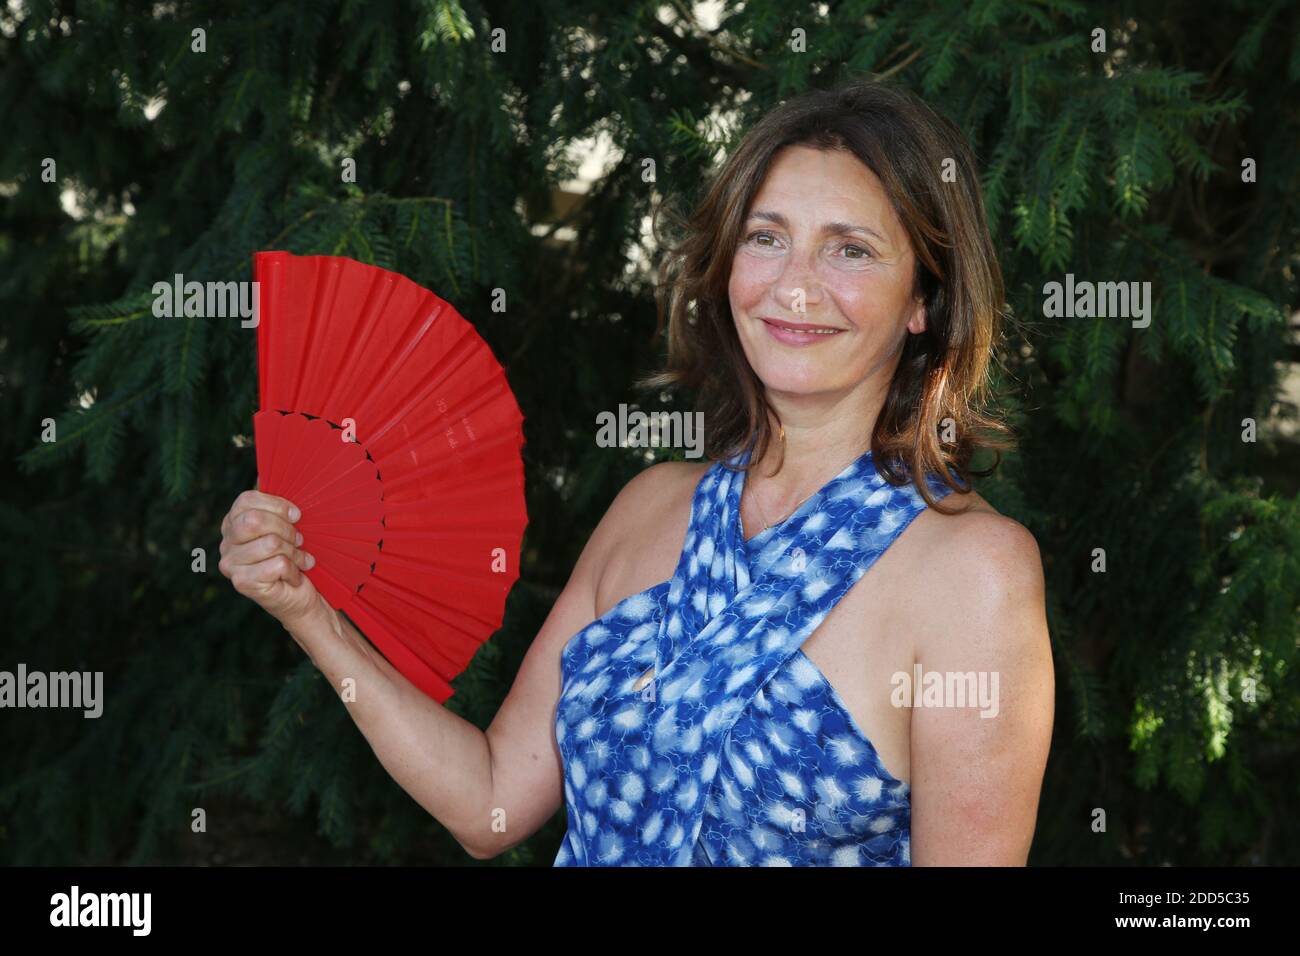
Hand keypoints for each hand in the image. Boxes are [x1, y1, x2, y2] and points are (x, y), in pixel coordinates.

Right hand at [218, 489, 320, 626]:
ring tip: (299, 560)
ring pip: (270, 544)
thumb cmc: (296, 556)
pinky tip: (294, 576)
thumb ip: (280, 503)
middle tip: (299, 540)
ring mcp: (230, 564)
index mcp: (233, 522)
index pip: (247, 500)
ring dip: (294, 553)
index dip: (277, 505)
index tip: (297, 515)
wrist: (302, 595)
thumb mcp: (290, 525)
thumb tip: (282, 463)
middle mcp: (226, 542)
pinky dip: (294, 570)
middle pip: (255, 520)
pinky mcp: (242, 583)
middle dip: (286, 529)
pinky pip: (277, 565)